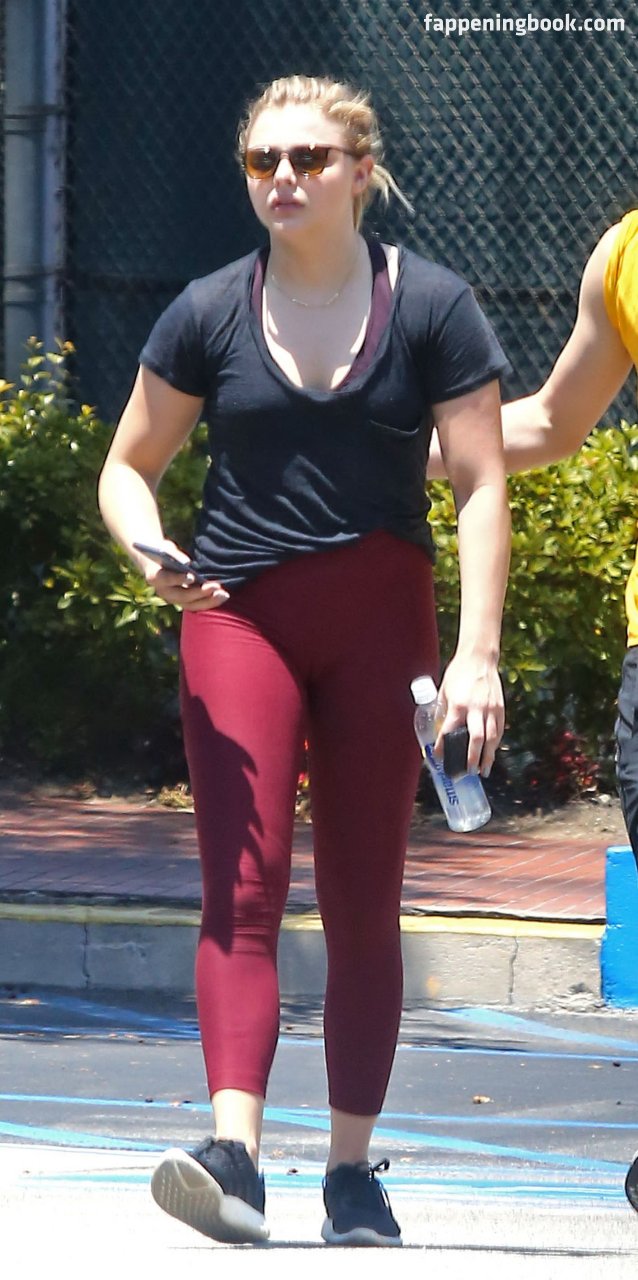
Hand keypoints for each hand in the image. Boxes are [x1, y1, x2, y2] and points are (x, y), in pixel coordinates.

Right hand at [141, 540, 229, 611]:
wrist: (157, 563)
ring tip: (224, 594)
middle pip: (182, 596)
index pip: (167, 580)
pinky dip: (210, 602)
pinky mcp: (182, 602)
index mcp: (156, 577)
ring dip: (208, 601)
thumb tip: (187, 563)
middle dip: (200, 592)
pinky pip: (197, 605)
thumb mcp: (166, 549)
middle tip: (216, 586)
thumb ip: (175, 555)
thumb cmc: (163, 552)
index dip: (179, 579)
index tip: (192, 577)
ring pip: (191, 605)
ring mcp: (173, 599)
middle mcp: (164, 592)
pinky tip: (222, 596)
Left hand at [434, 656, 504, 777]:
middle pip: (476, 739)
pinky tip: (491, 753)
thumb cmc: (458, 673)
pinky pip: (499, 730)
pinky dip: (495, 743)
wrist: (479, 657)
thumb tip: (439, 728)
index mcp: (458, 704)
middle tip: (469, 772)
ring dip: (488, 756)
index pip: (449, 731)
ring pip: (491, 738)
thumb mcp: (444, 690)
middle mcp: (476, 708)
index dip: (443, 746)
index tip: (439, 758)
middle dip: (473, 758)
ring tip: (484, 770)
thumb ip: (443, 710)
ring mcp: (491, 709)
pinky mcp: (500, 707)